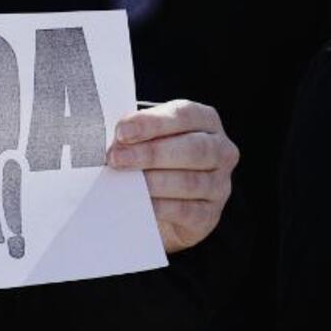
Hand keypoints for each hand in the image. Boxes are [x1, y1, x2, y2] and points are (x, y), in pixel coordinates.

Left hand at [106, 99, 238, 253]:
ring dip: (153, 181)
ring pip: (190, 181)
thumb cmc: (152, 161)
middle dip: (151, 153)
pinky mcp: (209, 215)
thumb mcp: (147, 140)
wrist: (161, 204)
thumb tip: (110, 139)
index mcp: (205, 121)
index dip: (152, 123)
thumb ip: (135, 134)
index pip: (184, 115)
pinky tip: (141, 204)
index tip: (122, 132)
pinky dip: (162, 207)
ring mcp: (219, 184)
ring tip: (125, 183)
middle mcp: (221, 150)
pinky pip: (188, 211)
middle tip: (116, 158)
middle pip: (193, 148)